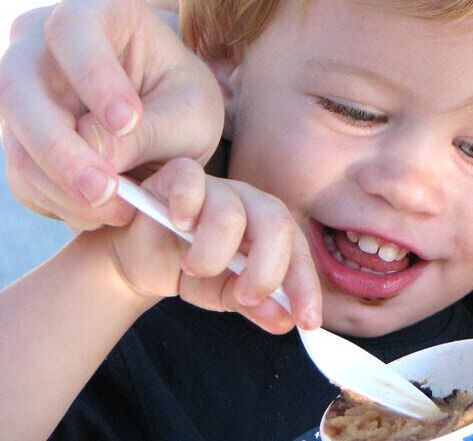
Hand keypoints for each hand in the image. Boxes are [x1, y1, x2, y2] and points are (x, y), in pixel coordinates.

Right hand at [0, 0, 222, 230]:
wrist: (169, 118)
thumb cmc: (186, 98)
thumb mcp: (192, 111)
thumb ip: (152, 127)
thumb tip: (95, 153)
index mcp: (99, 5)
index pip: (74, 28)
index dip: (92, 74)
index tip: (127, 120)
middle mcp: (43, 37)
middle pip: (20, 86)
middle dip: (61, 147)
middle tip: (108, 191)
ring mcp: (21, 86)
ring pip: (15, 138)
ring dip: (62, 185)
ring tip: (120, 210)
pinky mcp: (16, 134)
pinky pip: (21, 173)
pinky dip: (58, 200)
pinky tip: (102, 213)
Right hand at [108, 158, 321, 330]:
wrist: (139, 260)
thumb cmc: (190, 271)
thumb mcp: (225, 294)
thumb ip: (255, 305)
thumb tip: (284, 320)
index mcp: (269, 229)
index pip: (298, 252)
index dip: (305, 286)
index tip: (307, 320)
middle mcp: (249, 203)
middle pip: (276, 225)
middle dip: (266, 271)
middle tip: (245, 297)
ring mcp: (215, 187)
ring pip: (231, 214)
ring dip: (213, 255)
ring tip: (194, 269)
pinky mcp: (176, 178)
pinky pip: (190, 182)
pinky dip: (186, 206)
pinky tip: (179, 226)